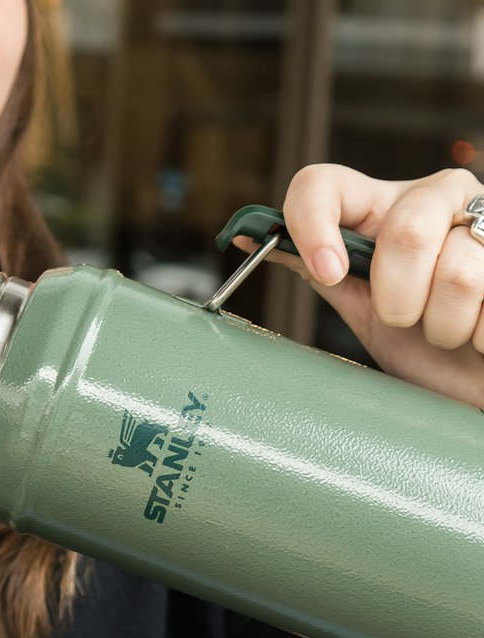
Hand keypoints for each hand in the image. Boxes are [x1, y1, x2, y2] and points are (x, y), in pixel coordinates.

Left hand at [233, 164, 483, 407]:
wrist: (480, 381)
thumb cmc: (429, 353)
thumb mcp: (365, 313)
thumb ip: (323, 272)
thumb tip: (250, 237)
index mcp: (382, 209)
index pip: (322, 183)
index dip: (312, 224)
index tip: (327, 272)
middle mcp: (436, 197)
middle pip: (405, 231)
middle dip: (401, 300)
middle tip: (409, 319)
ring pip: (457, 272)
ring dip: (447, 326)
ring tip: (454, 329)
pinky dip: (482, 334)